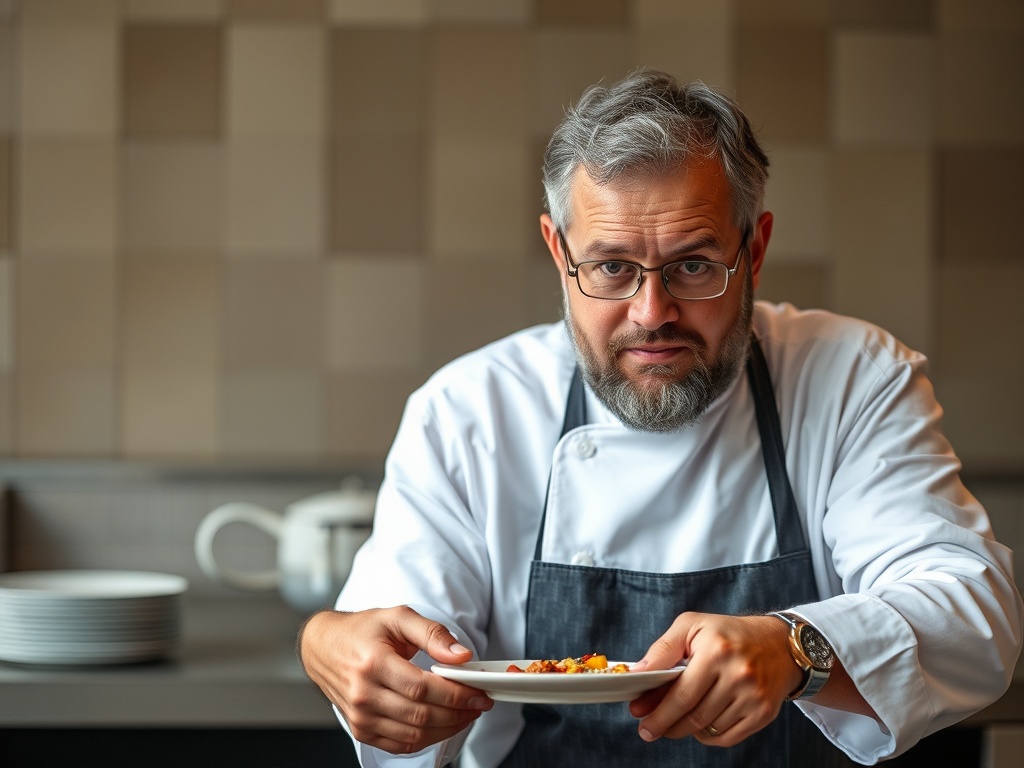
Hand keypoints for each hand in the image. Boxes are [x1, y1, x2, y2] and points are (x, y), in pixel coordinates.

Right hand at [298, 606, 492, 754]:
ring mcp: (360, 716)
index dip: (456, 693)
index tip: (479, 692)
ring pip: (413, 735)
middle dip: (458, 712)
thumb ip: (432, 633)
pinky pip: (400, 745)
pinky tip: (442, 725)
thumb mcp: (398, 617)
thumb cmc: (362, 631)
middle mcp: (363, 694)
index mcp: (373, 663)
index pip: (422, 687)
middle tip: (478, 703)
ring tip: (466, 714)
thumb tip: (461, 655)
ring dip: (447, 728)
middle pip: (421, 715)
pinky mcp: (361, 730)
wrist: (323, 648)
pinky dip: (426, 739)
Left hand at [628, 612, 800, 746]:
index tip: (640, 720)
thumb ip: (663, 649)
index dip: (658, 711)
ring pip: (708, 729)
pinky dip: (708, 735)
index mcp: (717, 651)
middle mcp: (738, 675)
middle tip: (650, 729)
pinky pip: (727, 738)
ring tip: (676, 719)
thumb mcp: (692, 625)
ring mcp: (754, 697)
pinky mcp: (763, 713)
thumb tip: (639, 673)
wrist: (778, 644)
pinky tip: (700, 723)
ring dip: (686, 729)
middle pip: (694, 716)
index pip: (682, 693)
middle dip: (666, 725)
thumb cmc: (728, 633)